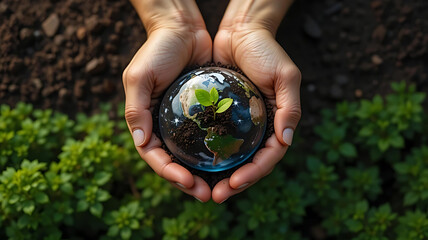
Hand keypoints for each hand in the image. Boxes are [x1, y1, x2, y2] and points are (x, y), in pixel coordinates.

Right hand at [123, 0, 211, 201]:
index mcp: (146, 121)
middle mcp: (164, 125)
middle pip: (174, 161)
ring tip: (223, 186)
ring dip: (205, 173)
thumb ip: (136, 111)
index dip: (168, 172)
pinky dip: (217, 152)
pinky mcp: (203, 113)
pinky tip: (232, 162)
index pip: (154, 155)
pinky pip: (210, 137)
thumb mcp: (140, 77)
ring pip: (193, 155)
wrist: (182, 28)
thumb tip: (142, 144)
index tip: (186, 182)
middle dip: (188, 182)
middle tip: (208, 195)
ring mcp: (185, 121)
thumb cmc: (157, 50)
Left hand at [211, 0, 300, 202]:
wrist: (240, 31)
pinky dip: (208, 154)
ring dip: (219, 175)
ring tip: (201, 187)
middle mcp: (259, 127)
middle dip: (235, 183)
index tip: (234, 184)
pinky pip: (215, 140)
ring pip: (231, 157)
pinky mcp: (222, 116)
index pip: (269, 157)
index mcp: (277, 123)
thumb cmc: (265, 50)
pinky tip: (193, 163)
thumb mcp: (285, 75)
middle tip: (214, 196)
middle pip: (249, 163)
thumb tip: (286, 141)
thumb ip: (289, 107)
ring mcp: (240, 124)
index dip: (254, 174)